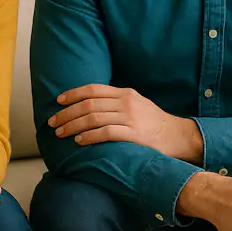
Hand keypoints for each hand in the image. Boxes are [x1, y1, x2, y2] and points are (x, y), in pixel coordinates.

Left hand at [49, 84, 203, 162]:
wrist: (179, 136)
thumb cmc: (154, 123)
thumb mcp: (136, 104)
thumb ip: (116, 102)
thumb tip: (90, 106)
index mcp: (125, 93)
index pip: (93, 89)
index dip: (73, 94)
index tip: (58, 101)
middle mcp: (126, 102)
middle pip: (88, 104)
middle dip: (67, 113)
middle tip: (53, 122)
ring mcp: (130, 118)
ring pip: (93, 118)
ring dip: (73, 125)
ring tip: (61, 133)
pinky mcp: (134, 134)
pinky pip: (106, 133)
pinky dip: (89, 136)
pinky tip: (79, 141)